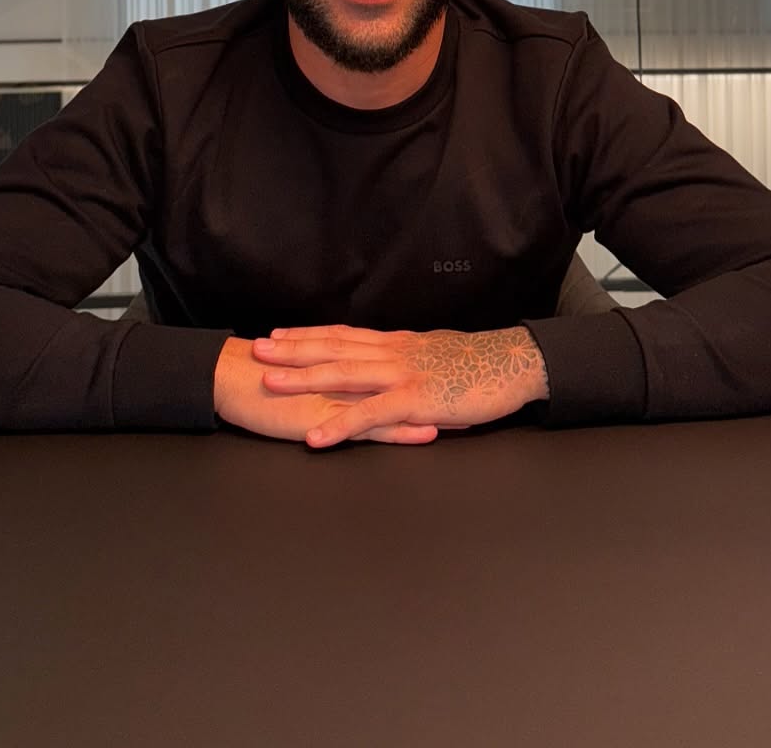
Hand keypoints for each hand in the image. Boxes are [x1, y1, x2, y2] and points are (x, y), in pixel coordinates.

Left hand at [250, 323, 549, 449]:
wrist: (514, 364)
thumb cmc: (480, 365)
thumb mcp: (437, 356)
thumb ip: (410, 361)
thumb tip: (392, 365)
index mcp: (397, 344)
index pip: (344, 335)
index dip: (309, 335)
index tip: (278, 333)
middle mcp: (393, 353)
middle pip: (333, 348)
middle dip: (292, 349)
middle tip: (256, 349)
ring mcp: (402, 375)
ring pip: (343, 375)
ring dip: (302, 379)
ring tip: (269, 383)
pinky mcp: (415, 400)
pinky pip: (369, 415)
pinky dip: (339, 424)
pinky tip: (316, 437)